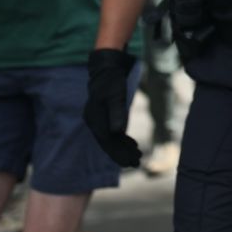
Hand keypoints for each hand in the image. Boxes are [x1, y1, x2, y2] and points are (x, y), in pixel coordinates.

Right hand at [83, 49, 140, 166]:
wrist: (106, 68)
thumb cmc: (112, 80)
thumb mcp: (116, 95)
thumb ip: (117, 112)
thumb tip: (118, 131)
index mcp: (95, 118)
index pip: (107, 141)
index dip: (118, 153)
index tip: (130, 161)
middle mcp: (94, 120)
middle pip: (108, 142)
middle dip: (122, 153)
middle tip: (137, 163)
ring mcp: (98, 118)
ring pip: (111, 138)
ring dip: (123, 148)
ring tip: (137, 156)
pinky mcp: (104, 116)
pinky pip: (112, 131)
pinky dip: (122, 139)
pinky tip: (132, 144)